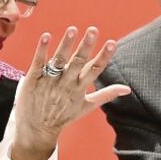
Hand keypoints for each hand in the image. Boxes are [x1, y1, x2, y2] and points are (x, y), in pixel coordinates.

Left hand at [12, 26, 130, 159]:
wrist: (36, 129)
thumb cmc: (62, 116)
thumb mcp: (86, 106)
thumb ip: (106, 94)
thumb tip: (127, 89)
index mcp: (80, 88)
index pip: (95, 70)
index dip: (104, 56)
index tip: (112, 43)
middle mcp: (66, 84)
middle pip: (77, 62)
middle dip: (85, 46)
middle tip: (93, 30)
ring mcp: (49, 81)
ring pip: (59, 60)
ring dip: (65, 45)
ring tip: (73, 29)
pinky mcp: (33, 79)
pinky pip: (38, 63)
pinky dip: (42, 50)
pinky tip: (47, 36)